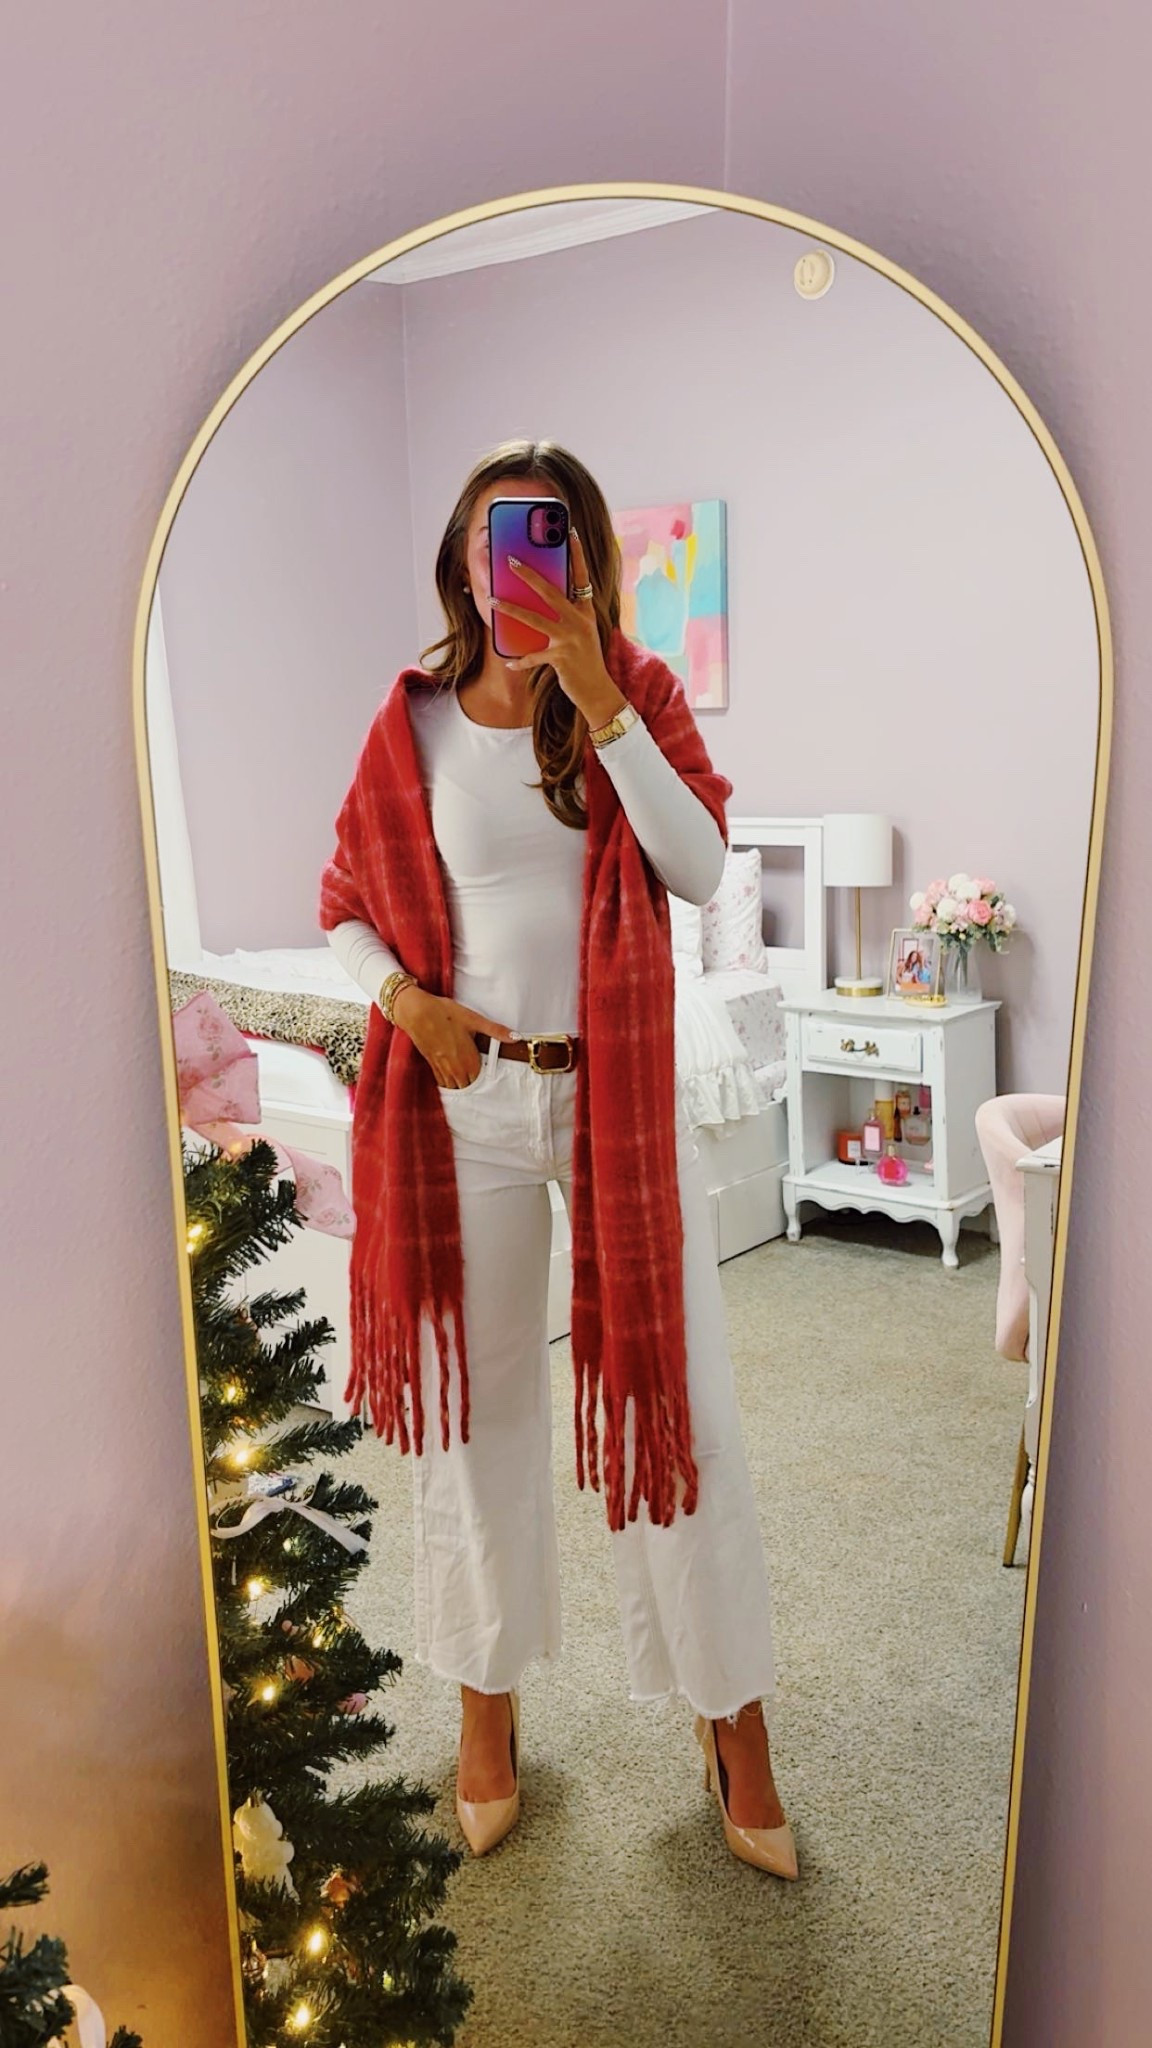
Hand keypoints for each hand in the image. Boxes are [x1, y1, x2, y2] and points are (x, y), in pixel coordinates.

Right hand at [391, 985, 516, 1087]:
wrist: (416, 1012)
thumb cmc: (445, 1013)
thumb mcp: (474, 1019)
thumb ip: (495, 1030)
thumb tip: (516, 1037)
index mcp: (468, 1059)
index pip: (480, 1081)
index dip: (485, 1081)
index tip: (491, 1078)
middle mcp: (455, 1068)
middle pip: (467, 1087)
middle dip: (474, 1086)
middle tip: (481, 1082)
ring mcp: (442, 1067)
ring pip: (454, 1087)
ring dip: (461, 1086)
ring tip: (468, 1082)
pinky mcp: (431, 1064)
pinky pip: (442, 1082)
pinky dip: (448, 1083)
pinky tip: (452, 1079)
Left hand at [493, 527, 625, 727]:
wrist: (598, 690)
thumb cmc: (586, 660)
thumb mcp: (582, 633)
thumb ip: (567, 615)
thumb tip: (541, 600)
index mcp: (586, 612)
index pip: (582, 577)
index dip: (576, 554)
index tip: (569, 532)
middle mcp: (579, 622)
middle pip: (551, 592)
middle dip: (529, 575)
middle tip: (511, 560)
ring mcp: (570, 640)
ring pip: (535, 619)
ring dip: (512, 609)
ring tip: (494, 600)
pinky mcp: (561, 658)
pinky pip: (534, 657)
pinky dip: (520, 661)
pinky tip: (508, 661)